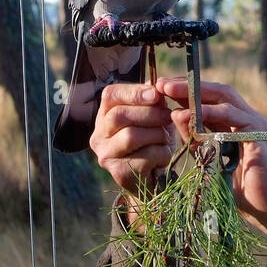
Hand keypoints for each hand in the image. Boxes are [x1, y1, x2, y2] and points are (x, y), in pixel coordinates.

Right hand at [88, 83, 177, 212]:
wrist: (154, 179)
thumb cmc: (153, 143)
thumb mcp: (155, 118)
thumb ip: (153, 102)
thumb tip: (157, 86)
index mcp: (105, 116)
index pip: (110, 95)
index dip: (134, 92)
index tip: (155, 94)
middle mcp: (99, 135)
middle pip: (120, 116)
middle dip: (150, 114)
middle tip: (168, 117)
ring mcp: (106, 156)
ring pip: (131, 136)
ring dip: (156, 135)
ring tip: (166, 139)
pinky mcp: (118, 173)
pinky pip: (143, 158)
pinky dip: (161, 154)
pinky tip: (164, 157)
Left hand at [156, 76, 266, 244]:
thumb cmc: (240, 188)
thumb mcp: (208, 158)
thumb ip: (194, 138)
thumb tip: (174, 114)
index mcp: (238, 123)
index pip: (212, 98)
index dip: (187, 90)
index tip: (161, 88)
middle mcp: (248, 119)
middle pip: (218, 91)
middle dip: (188, 85)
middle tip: (162, 83)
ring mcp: (255, 124)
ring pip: (225, 97)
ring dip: (195, 93)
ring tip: (170, 91)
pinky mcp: (259, 135)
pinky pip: (233, 117)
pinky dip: (210, 112)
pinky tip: (189, 112)